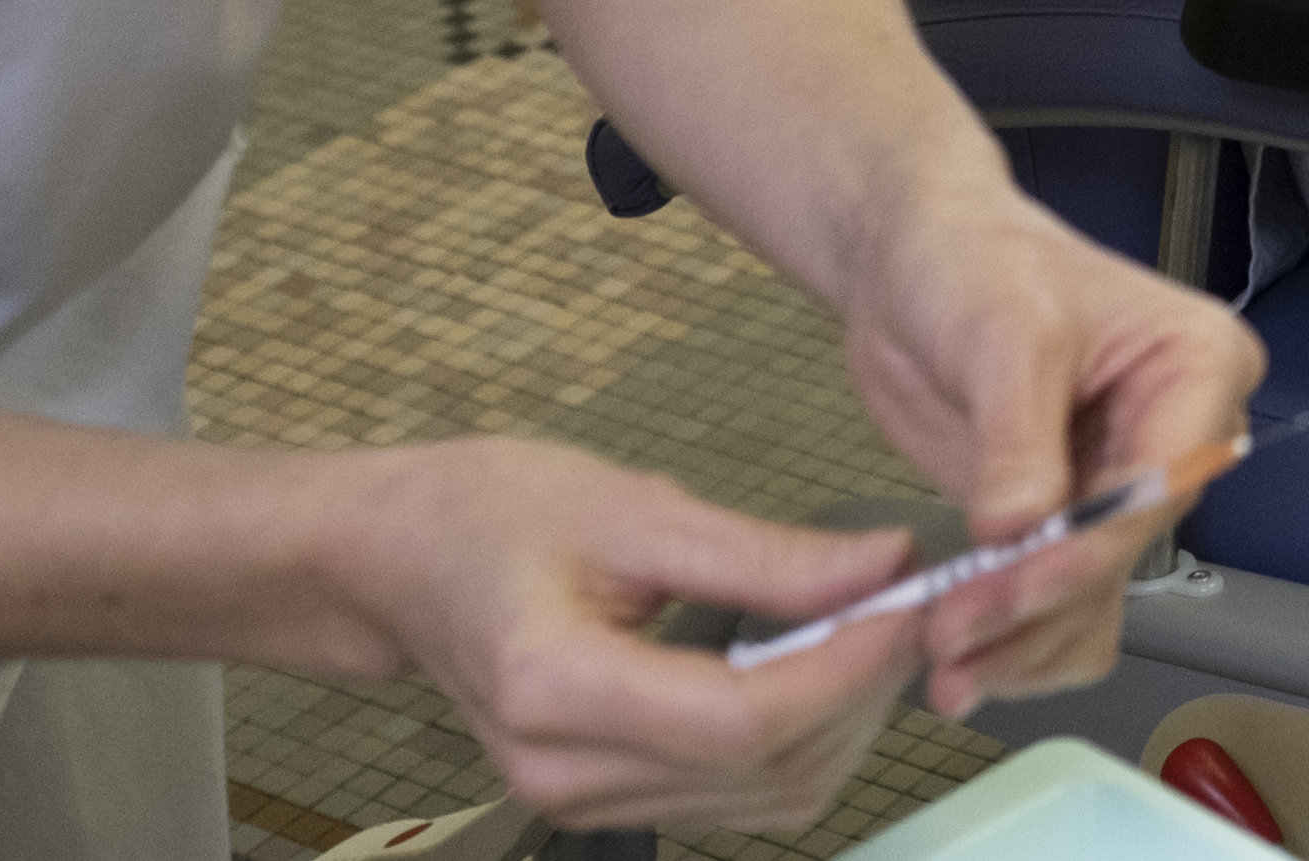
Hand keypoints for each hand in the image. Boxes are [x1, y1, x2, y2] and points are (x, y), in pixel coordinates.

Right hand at [332, 436, 926, 834]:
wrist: (400, 563)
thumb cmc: (489, 514)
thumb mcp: (631, 507)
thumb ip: (763, 552)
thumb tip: (881, 567)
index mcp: (556, 687)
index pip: (743, 718)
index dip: (847, 667)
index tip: (908, 601)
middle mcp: (563, 769)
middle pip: (766, 766)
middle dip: (860, 689)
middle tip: (905, 602)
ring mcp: (578, 797)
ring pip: (766, 796)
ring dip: (841, 722)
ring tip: (867, 629)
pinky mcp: (600, 800)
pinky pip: (736, 797)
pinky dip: (798, 741)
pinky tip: (814, 668)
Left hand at [836, 188, 1266, 717]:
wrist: (912, 265)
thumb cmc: (973, 262)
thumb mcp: (1002, 331)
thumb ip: (1017, 435)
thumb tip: (1020, 530)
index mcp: (1198, 367)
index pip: (1160, 482)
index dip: (1087, 547)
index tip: (1011, 589)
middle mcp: (1177, 434)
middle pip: (1125, 550)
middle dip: (1041, 601)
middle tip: (952, 632)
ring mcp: (1119, 486)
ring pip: (1097, 597)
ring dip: (1027, 643)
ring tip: (947, 671)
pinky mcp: (1067, 523)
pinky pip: (1066, 608)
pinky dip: (1020, 644)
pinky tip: (966, 666)